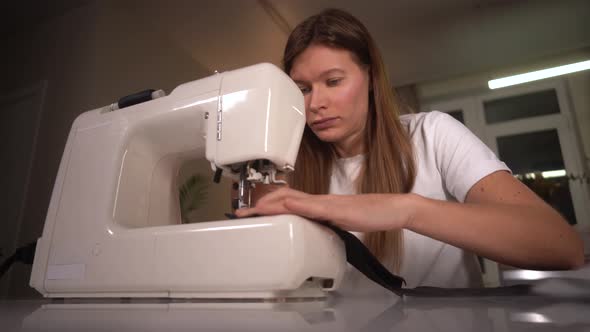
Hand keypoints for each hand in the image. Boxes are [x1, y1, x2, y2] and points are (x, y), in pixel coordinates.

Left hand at [235, 187, 416, 231]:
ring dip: (272, 203)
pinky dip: (299, 206)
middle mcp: (319, 201)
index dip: (266, 205)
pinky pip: (315, 207)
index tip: (249, 212)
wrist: (391, 209)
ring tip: (254, 209)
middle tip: (240, 211)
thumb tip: (306, 228)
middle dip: (260, 204)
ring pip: (294, 200)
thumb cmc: (369, 214)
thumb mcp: (338, 221)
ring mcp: (327, 204)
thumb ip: (321, 222)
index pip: (287, 201)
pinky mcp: (338, 210)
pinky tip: (287, 207)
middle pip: (284, 197)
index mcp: (318, 205)